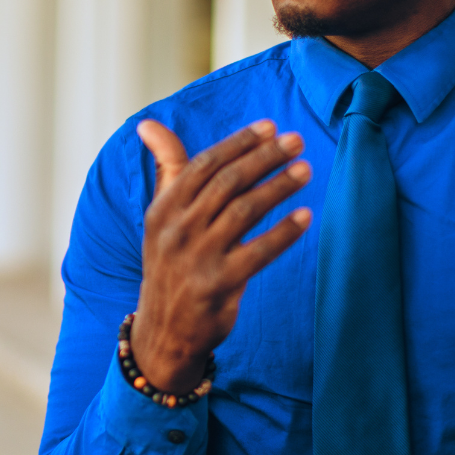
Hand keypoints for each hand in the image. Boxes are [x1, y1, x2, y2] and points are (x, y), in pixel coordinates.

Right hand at [133, 119, 311, 392]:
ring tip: (305, 170)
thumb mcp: (161, 218)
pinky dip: (283, 233)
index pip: (204, 164)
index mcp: (163, 208)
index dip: (239, 143)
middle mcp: (177, 230)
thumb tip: (148, 124)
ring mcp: (198, 258)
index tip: (270, 127)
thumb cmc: (171, 263)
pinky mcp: (219, 284)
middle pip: (228, 183)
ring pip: (245, 211)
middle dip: (265, 157)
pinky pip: (259, 252)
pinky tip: (305, 217)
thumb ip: (167, 170)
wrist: (164, 330)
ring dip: (279, 187)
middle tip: (296, 141)